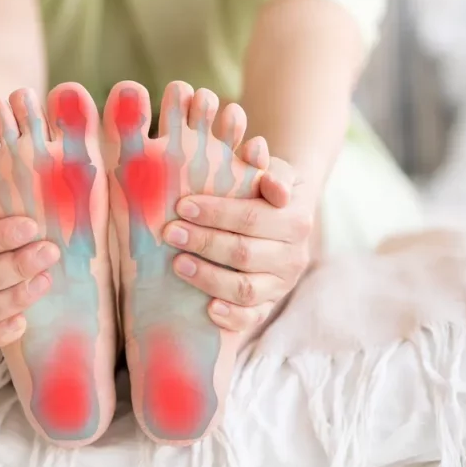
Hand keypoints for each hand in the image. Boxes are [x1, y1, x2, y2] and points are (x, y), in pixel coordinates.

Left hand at [163, 152, 313, 332]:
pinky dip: (230, 317)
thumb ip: (261, 162)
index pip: (253, 218)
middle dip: (204, 242)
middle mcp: (294, 255)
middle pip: (244, 253)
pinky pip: (252, 318)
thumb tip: (255, 148)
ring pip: (245, 289)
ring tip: (177, 264)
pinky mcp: (269, 305)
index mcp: (296, 218)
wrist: (283, 215)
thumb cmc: (264, 187)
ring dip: (208, 278)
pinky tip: (207, 308)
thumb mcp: (269, 168)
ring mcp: (282, 284)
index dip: (217, 213)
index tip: (182, 205)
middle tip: (169, 232)